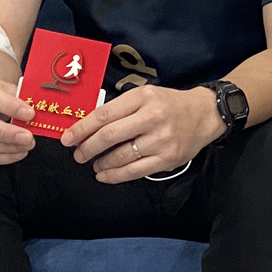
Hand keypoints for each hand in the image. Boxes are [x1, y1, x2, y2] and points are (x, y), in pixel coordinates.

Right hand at [0, 72, 36, 165]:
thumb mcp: (0, 86)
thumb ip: (15, 96)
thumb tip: (32, 111)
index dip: (9, 106)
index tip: (29, 114)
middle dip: (6, 133)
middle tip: (28, 138)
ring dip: (6, 148)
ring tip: (26, 146)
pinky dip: (0, 158)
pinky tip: (16, 153)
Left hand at [60, 86, 221, 184]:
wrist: (204, 114)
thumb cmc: (169, 104)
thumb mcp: (145, 95)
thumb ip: (120, 108)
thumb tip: (87, 126)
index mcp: (143, 97)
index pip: (104, 115)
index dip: (82, 128)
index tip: (67, 138)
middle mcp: (151, 117)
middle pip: (109, 136)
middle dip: (87, 148)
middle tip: (78, 154)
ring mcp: (161, 139)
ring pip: (121, 156)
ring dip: (101, 163)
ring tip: (94, 165)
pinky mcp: (167, 158)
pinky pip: (135, 171)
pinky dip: (115, 175)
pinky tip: (105, 175)